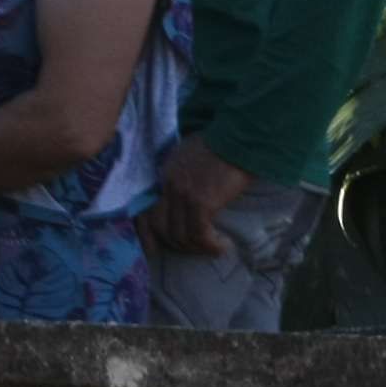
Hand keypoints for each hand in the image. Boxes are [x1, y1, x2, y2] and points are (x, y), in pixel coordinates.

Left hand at [137, 139, 254, 262]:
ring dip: (197, 247)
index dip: (146, 235)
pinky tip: (222, 246)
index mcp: (164, 174)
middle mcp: (168, 186)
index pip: (144, 212)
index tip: (153, 250)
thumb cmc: (223, 143)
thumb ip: (180, 173)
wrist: (241, 136)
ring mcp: (183, 194)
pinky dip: (210, 245)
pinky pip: (199, 234)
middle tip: (197, 247)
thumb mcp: (190, 154)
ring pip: (180, 235)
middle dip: (178, 244)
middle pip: (162, 228)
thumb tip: (184, 193)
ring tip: (214, 247)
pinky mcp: (202, 201)